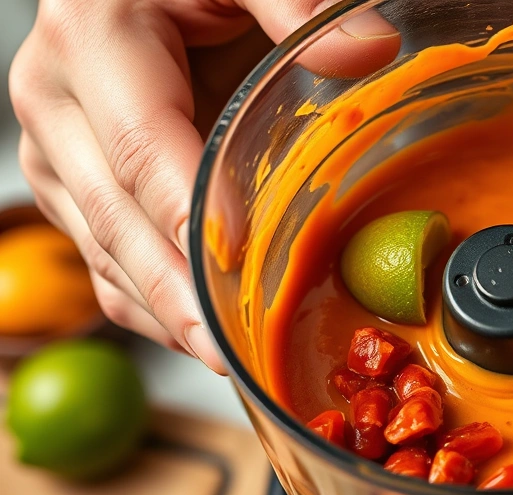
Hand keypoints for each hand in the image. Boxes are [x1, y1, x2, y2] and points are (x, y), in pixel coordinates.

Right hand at [10, 0, 400, 372]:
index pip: (144, 150)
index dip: (190, 220)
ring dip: (164, 313)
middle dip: (177, 297)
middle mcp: (57, 103)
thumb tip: (372, 53)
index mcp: (93, 44)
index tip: (240, 271)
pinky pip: (102, 257)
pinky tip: (194, 331)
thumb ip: (295, 3)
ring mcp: (58, 150)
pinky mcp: (69, 181)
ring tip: (224, 357)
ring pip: (105, 252)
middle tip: (231, 352)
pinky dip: (147, 301)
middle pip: (118, 220)